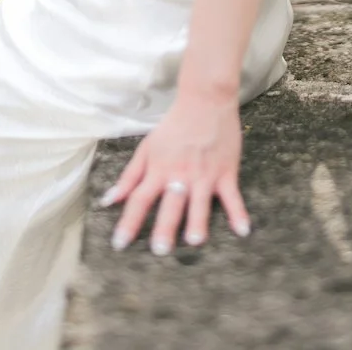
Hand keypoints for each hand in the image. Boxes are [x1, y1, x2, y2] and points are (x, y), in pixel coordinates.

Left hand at [98, 89, 250, 255]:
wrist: (205, 100)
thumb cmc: (174, 126)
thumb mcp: (147, 147)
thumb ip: (129, 176)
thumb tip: (109, 201)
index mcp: (159, 169)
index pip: (139, 198)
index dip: (129, 222)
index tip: (119, 244)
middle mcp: (181, 174)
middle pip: (170, 204)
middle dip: (164, 227)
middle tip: (160, 250)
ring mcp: (205, 174)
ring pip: (200, 202)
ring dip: (198, 221)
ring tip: (195, 241)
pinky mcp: (226, 172)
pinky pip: (233, 196)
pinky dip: (238, 213)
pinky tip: (243, 230)